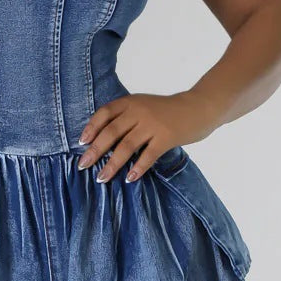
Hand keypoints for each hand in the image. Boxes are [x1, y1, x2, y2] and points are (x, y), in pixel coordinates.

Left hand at [76, 91, 216, 181]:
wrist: (198, 107)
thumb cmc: (167, 111)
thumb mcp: (144, 106)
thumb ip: (126, 118)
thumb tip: (103, 141)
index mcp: (131, 102)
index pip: (105, 113)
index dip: (91, 127)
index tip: (81, 142)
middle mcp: (139, 111)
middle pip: (111, 132)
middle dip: (95, 150)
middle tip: (83, 165)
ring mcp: (153, 124)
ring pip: (126, 146)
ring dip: (112, 164)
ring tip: (101, 178)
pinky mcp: (166, 137)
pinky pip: (148, 155)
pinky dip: (138, 168)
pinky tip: (130, 178)